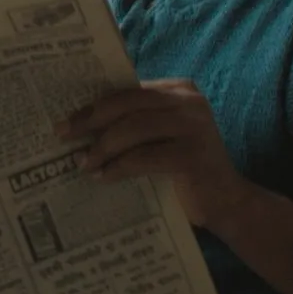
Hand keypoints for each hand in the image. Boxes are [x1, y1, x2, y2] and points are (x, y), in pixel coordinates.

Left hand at [55, 79, 252, 228]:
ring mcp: (194, 126)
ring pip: (133, 128)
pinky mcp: (192, 155)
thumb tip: (82, 123)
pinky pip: (143, 157)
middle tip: (64, 135)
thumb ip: (135, 123)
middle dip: (91, 120)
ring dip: (103, 147)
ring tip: (83, 163)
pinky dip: (119, 167)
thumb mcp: (161, 137)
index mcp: (179, 90)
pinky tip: (103, 177)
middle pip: (127, 104)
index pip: (128, 91)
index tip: (68, 119)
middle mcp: (189, 101)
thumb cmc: (185, 170)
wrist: (228, 203)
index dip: (95, 104)